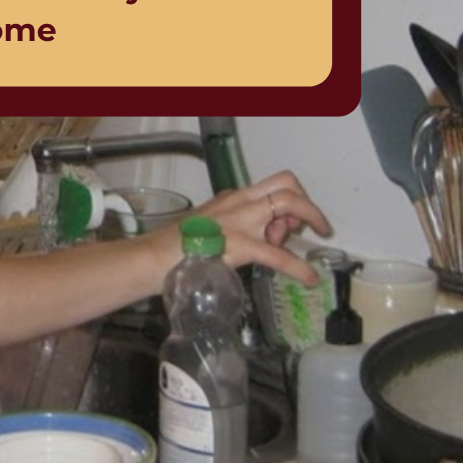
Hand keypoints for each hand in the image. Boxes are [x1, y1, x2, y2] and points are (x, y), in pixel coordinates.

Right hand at [186, 170, 331, 284]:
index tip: (287, 226)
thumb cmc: (173, 249)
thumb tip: (257, 242)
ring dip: (301, 225)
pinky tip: (311, 279)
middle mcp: (238, 202)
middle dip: (306, 204)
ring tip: (291, 251)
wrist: (152, 258)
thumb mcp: (207, 229)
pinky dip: (300, 267)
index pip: (268, 188)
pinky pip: (279, 254)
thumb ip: (232, 229)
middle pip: (286, 183)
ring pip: (287, 204)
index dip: (287, 202)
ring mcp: (240, 220)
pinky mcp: (240, 244)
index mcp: (231, 199)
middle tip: (309, 228)